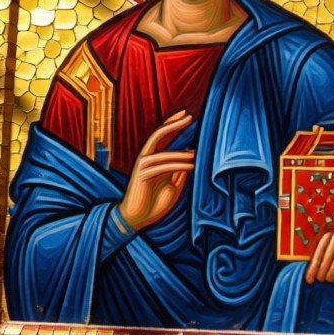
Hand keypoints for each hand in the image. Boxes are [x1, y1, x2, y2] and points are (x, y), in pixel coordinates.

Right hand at [118, 111, 194, 230]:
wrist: (137, 219)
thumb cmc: (155, 204)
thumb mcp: (173, 186)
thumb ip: (180, 172)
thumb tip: (192, 157)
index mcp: (153, 159)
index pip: (162, 136)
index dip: (173, 124)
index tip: (187, 115)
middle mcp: (146, 158)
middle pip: (158, 135)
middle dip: (173, 124)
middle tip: (188, 116)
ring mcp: (142, 165)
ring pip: (163, 153)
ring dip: (181, 154)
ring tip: (196, 155)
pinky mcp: (141, 174)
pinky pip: (162, 166)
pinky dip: (177, 165)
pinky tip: (190, 166)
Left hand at [305, 231, 333, 283]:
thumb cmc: (328, 246)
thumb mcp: (319, 248)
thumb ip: (314, 259)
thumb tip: (309, 277)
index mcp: (325, 236)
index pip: (318, 254)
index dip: (313, 268)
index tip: (309, 278)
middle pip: (327, 257)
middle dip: (323, 270)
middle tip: (320, 279)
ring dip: (332, 272)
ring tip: (328, 279)